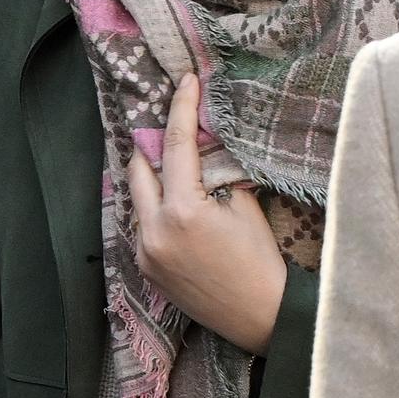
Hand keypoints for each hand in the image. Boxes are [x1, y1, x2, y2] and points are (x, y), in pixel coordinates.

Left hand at [122, 74, 287, 354]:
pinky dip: (154, 210)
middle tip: (167, 127)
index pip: (177, 146)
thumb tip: (203, 152)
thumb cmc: (260, 260)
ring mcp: (145, 253)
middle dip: (151, 146)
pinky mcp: (147, 270)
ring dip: (152, 181)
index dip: (182, 109)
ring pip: (137, 201)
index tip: (185, 81)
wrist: (261, 316)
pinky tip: (172, 205)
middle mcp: (154, 231)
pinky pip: (142, 227)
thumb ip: (217, 176)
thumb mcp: (244, 207)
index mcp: (182, 211)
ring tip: (170, 167)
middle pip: (137, 170)